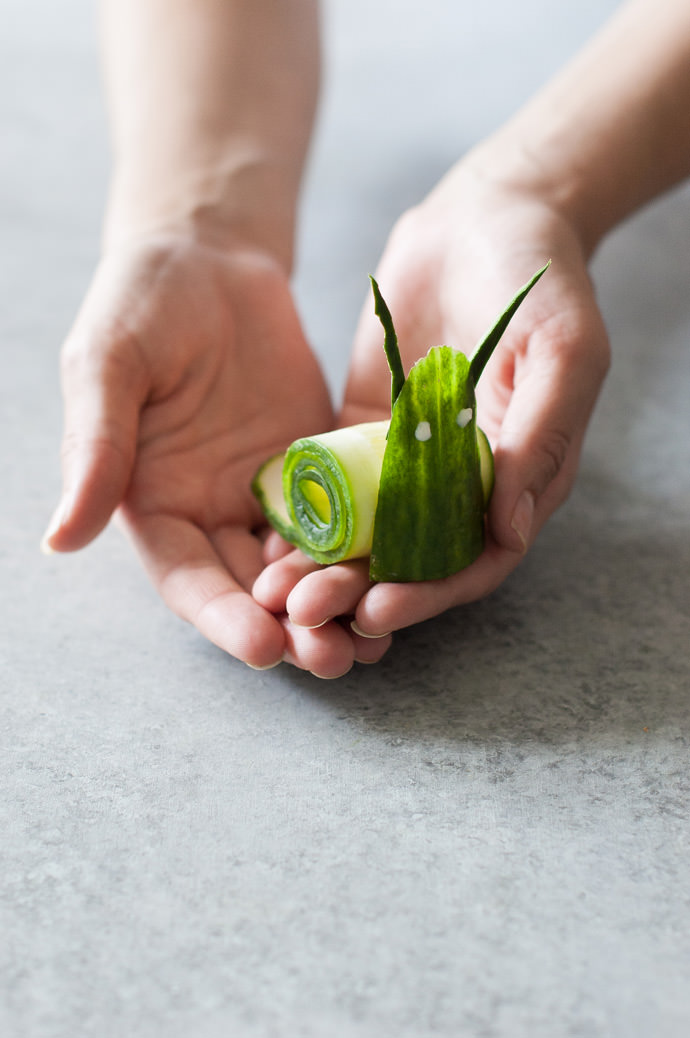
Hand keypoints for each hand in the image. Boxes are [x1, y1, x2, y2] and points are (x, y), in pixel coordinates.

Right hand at [41, 235, 370, 672]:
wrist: (210, 258)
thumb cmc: (142, 303)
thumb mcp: (108, 365)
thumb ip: (96, 449)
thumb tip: (58, 539)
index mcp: (157, 504)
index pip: (188, 579)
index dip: (221, 617)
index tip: (260, 647)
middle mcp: (212, 512)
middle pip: (251, 591)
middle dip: (289, 630)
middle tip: (333, 658)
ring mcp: (268, 495)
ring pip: (303, 568)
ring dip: (334, 606)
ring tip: (372, 641)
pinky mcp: (318, 469)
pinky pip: (345, 518)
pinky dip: (365, 552)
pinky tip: (398, 578)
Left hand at [253, 152, 610, 655]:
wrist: (486, 217)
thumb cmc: (541, 281)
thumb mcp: (561, 352)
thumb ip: (539, 436)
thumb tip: (511, 527)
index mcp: (517, 480)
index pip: (475, 559)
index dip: (431, 592)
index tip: (380, 610)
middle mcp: (460, 484)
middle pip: (410, 558)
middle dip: (361, 590)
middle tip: (308, 613)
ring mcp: (408, 461)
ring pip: (365, 531)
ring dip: (324, 566)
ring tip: (276, 590)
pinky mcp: (363, 432)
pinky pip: (331, 482)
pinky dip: (304, 514)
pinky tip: (266, 533)